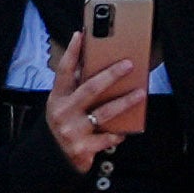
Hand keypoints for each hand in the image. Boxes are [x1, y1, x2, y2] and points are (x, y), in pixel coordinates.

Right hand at [43, 34, 144, 171]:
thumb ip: (76, 87)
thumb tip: (97, 64)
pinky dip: (118, 133)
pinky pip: (107, 138)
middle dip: (111, 75)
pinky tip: (126, 129)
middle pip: (90, 89)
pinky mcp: (82, 148)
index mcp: (57, 97)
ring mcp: (72, 130)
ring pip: (104, 113)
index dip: (71, 52)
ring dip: (124, 102)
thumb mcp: (63, 104)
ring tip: (140, 93)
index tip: (81, 34)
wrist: (52, 158)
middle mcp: (63, 112)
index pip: (63, 70)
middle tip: (129, 64)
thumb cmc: (64, 124)